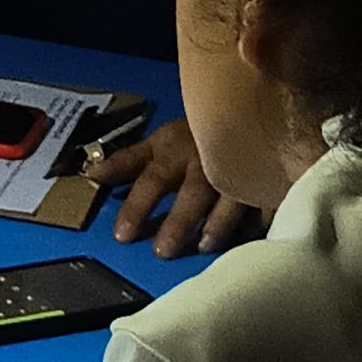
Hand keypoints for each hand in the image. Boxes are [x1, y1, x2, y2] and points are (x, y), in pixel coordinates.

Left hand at [87, 120, 261, 258]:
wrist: (241, 110)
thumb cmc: (193, 136)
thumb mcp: (159, 144)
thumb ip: (127, 161)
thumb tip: (92, 174)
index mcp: (174, 153)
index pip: (151, 180)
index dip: (136, 206)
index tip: (122, 235)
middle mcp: (205, 161)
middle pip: (191, 192)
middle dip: (178, 221)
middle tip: (163, 251)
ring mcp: (239, 169)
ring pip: (231, 196)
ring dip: (220, 222)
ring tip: (205, 246)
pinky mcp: (267, 177)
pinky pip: (269, 198)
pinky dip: (265, 216)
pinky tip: (258, 235)